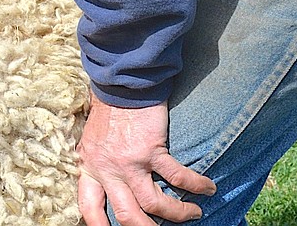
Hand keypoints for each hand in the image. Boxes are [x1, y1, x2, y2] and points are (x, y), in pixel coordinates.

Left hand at [77, 95, 215, 225]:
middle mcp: (108, 169)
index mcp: (91, 167)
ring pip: (154, 203)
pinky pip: (177, 177)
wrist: (119, 84)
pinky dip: (196, 185)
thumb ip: (100, 163)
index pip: (89, 206)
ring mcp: (129, 161)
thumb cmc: (108, 111)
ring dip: (178, 213)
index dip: (99, 225)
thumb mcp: (93, 140)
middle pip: (126, 215)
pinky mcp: (151, 149)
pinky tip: (207, 188)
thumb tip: (112, 183)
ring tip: (194, 213)